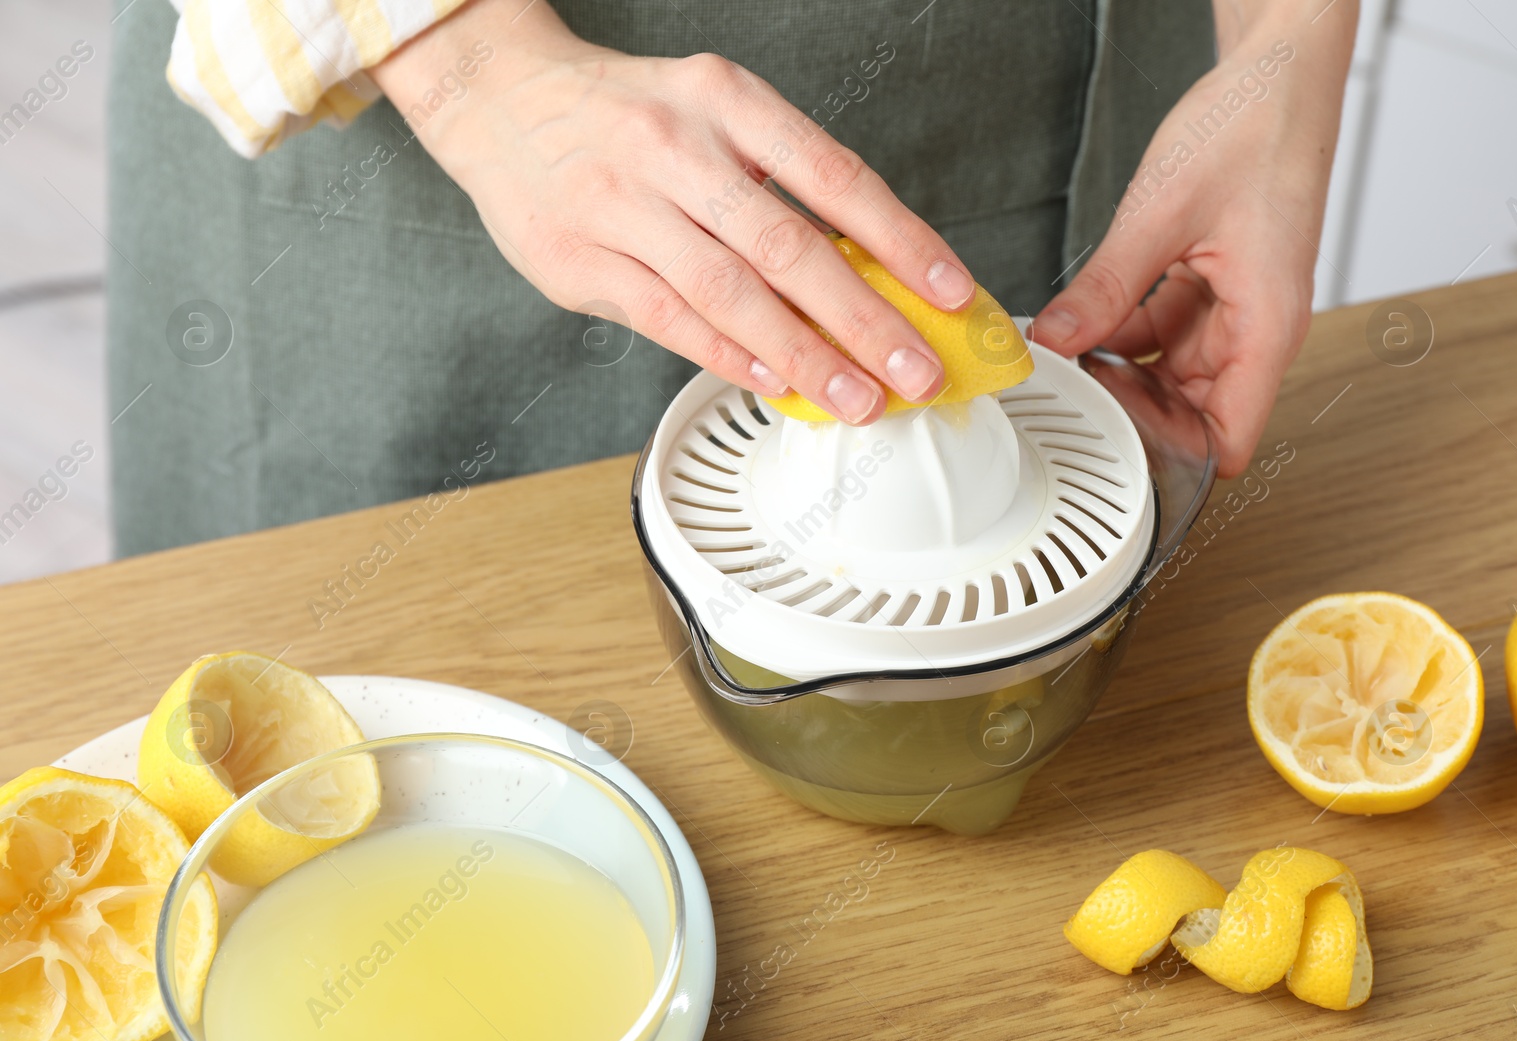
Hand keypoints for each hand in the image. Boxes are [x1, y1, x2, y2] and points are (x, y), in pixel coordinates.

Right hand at [371, 0, 976, 423]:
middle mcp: (677, 149)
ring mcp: (622, 207)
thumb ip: (777, 183)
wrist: (499, 98)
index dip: (902, 240)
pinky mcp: (580, 263)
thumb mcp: (712, 111)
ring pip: (732, 296)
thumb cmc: (625, 115)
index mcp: (726, 99)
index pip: (836, 176)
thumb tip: (864, 272)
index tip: (951, 292)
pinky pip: (670, 321)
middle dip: (866, 321)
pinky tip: (776, 383)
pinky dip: (729, 357)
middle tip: (919, 372)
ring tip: (860, 400)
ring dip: (806, 358)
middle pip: (791, 248)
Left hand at [1029, 0, 1357, 476]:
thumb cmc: (1253, 129)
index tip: (1113, 454)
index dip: (1172, 460)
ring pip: (1171, 375)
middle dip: (1132, 414)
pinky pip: (1163, 333)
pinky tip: (1081, 324)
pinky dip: (1123, 335)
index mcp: (1266, 326)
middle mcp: (1257, 329)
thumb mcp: (1160, 215)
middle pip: (1193, 414)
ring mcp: (1235, 310)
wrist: (1277, 76)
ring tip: (1064, 362)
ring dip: (1121, 373)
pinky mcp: (1214, 288)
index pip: (1228, 440)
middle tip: (1067, 404)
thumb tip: (1055, 341)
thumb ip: (1105, 288)